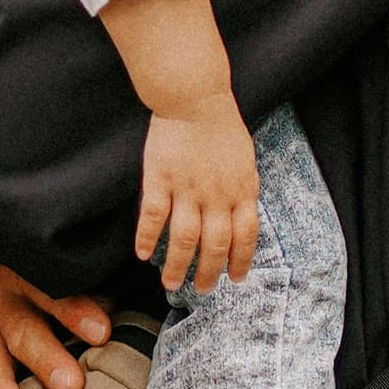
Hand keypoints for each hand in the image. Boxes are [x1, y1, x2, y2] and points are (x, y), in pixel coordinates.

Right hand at [0, 267, 110, 388]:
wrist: (39, 273)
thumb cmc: (86, 277)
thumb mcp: (96, 271)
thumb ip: (119, 281)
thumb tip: (167, 289)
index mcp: (38, 273)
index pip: (55, 288)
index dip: (76, 311)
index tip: (102, 333)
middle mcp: (10, 301)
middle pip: (25, 330)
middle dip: (47, 359)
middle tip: (71, 388)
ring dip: (2, 388)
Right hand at [136, 96, 260, 297]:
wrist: (196, 98)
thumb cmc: (223, 127)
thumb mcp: (245, 161)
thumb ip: (243, 191)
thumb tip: (241, 218)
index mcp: (242, 189)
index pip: (245, 235)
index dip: (241, 260)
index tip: (235, 279)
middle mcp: (217, 194)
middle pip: (215, 244)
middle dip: (209, 272)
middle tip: (201, 290)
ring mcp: (187, 188)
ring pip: (184, 238)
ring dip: (177, 265)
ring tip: (170, 283)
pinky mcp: (160, 179)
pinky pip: (153, 215)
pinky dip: (147, 237)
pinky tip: (143, 254)